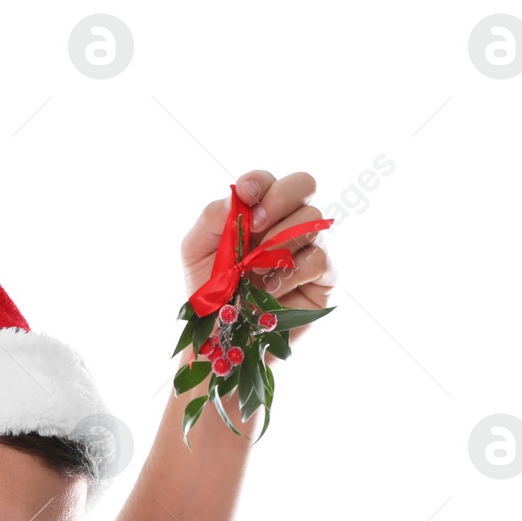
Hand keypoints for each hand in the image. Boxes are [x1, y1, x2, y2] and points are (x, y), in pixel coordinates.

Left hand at [180, 169, 334, 343]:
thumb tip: (238, 196)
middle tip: (254, 228)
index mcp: (258, 212)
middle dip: (279, 199)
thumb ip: (212, 218)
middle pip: (304, 185)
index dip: (259, 182)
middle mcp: (287, 223)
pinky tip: (270, 288)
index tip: (245, 196)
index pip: (268, 181)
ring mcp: (310, 248)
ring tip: (255, 269)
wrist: (220, 339)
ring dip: (279, 242)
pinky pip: (318, 259)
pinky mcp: (325, 278)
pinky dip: (291, 272)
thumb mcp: (196, 252)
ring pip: (312, 220)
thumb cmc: (210, 293)